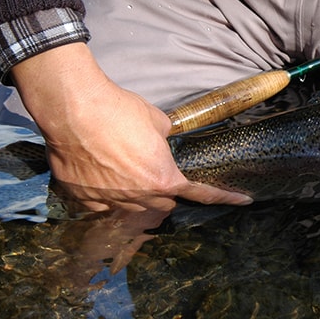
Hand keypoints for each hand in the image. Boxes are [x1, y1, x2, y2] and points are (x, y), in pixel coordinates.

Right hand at [10, 43, 252, 211]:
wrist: (75, 110)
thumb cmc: (120, 111)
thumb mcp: (158, 121)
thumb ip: (167, 138)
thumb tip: (165, 140)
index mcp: (164, 179)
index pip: (201, 194)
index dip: (224, 197)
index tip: (243, 200)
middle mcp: (139, 197)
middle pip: (163, 204)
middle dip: (166, 191)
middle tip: (159, 171)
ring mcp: (109, 202)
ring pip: (133, 210)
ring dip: (137, 196)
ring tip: (128, 172)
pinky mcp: (83, 199)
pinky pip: (102, 207)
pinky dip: (106, 196)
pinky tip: (102, 176)